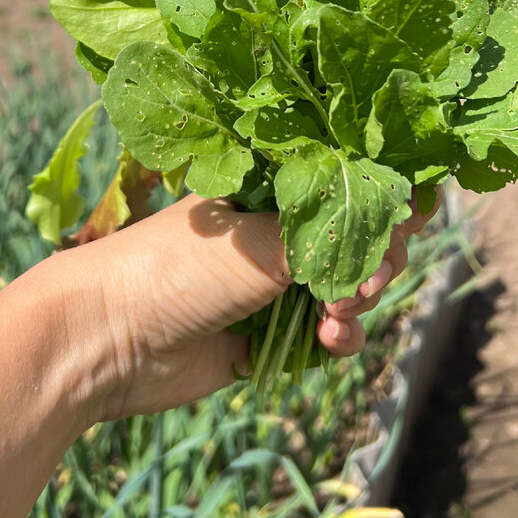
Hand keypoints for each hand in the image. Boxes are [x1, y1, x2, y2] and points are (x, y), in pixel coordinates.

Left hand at [49, 187, 440, 419]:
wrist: (105, 340)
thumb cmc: (176, 267)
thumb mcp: (262, 239)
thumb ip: (330, 234)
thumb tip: (397, 225)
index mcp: (270, 185)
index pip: (344, 176)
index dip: (383, 194)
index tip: (413, 212)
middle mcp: (275, 227)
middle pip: (355, 234)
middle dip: (376, 255)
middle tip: (370, 276)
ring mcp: (271, 283)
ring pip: (346, 286)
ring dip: (359, 300)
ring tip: (341, 312)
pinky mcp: (265, 336)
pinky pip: (325, 335)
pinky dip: (340, 338)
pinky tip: (333, 341)